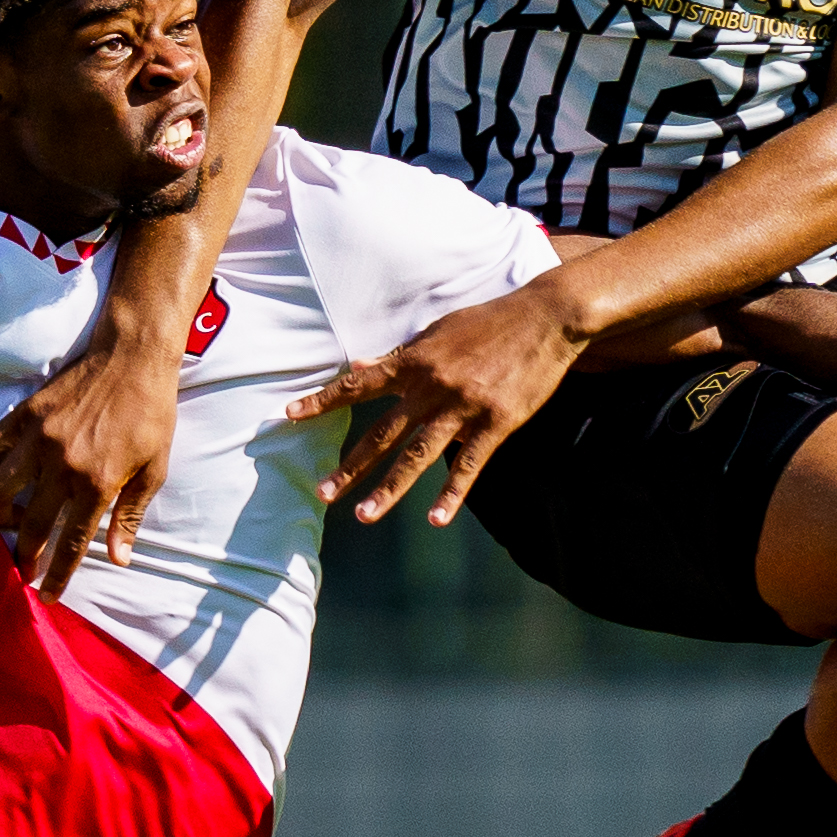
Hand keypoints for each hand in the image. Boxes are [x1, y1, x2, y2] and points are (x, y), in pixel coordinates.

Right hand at [0, 325, 180, 594]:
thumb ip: (131, 515)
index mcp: (98, 483)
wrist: (132, 356)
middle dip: (24, 555)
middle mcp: (63, 465)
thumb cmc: (151, 413)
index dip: (58, 574)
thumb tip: (119, 559)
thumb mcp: (155, 469)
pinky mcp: (24, 415)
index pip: (73, 542)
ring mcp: (38, 439)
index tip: (47, 594)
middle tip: (22, 570)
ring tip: (10, 522)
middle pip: (31, 525)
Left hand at [301, 282, 591, 526]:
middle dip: (350, 466)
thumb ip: (400, 354)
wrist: (546, 317)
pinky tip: (436, 519)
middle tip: (321, 492)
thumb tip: (358, 366)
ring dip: (389, 489)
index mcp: (415, 361)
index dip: (322, 400)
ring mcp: (463, 407)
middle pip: (382, 432)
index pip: (358, 384)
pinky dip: (452, 494)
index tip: (290, 415)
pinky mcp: (495, 422)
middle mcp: (432, 386)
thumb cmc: (490, 320)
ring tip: (364, 515)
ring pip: (418, 455)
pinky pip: (468, 464)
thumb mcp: (439, 330)